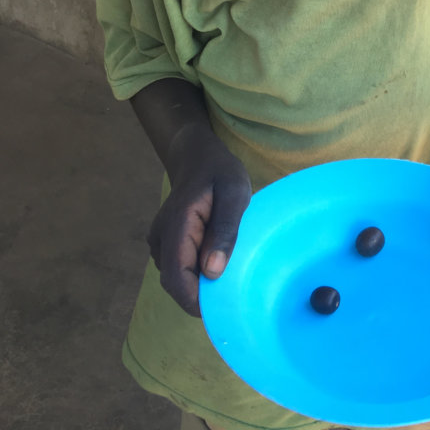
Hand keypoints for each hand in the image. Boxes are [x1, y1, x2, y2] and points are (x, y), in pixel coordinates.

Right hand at [146, 125, 251, 316]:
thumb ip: (225, 230)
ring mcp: (159, 240)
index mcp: (177, 226)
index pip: (176, 279)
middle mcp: (161, 237)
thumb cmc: (220, 172)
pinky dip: (195, 271)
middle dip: (200, 295)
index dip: (195, 301)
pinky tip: (216, 260)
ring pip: (176, 276)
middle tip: (233, 294)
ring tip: (229, 273)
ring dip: (198, 283)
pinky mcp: (164, 242)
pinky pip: (178, 266)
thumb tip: (212, 271)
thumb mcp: (234, 193)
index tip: (223, 309)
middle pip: (174, 283)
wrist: (198, 155)